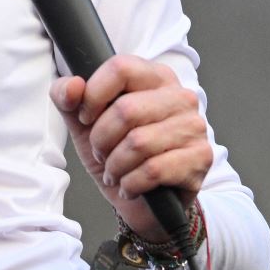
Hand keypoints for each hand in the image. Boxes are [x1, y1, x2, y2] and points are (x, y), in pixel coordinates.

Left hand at [51, 55, 211, 240]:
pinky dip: (131, 183)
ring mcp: (195, 126)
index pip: (120, 68)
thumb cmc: (117, 152)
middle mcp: (181, 96)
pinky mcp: (201, 158)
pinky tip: (129, 186)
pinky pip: (154, 170)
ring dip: (115, 165)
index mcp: (155, 76)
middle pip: (126, 110)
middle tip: (100, 153)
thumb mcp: (83, 123)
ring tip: (114, 172)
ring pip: (138, 143)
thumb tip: (73, 85)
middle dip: (101, 139)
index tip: (85, 117)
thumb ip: (67, 97)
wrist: (145, 201)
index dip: (93, 95)